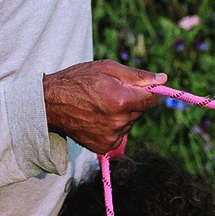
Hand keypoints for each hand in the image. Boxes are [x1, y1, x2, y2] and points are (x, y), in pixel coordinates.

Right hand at [43, 60, 165, 153]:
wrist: (51, 104)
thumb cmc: (78, 80)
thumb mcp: (107, 68)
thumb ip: (137, 75)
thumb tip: (163, 79)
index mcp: (122, 100)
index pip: (151, 101)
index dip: (144, 93)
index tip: (133, 89)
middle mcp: (119, 121)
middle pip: (139, 112)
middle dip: (130, 103)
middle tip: (109, 95)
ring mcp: (111, 136)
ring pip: (128, 124)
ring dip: (121, 116)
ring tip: (99, 107)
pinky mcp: (104, 147)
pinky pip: (118, 136)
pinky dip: (111, 128)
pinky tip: (96, 119)